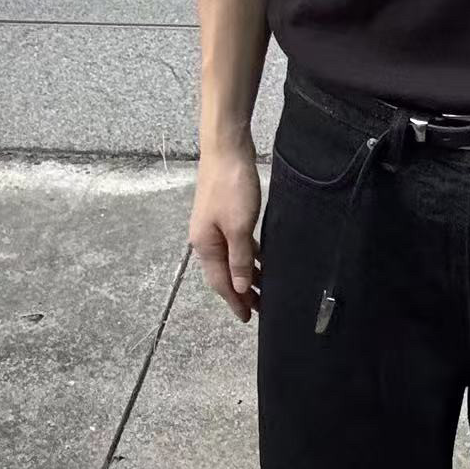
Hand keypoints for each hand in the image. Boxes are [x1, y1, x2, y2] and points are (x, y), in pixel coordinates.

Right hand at [190, 143, 262, 322]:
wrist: (226, 150)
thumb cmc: (231, 187)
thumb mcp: (238, 227)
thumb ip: (239, 259)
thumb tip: (240, 288)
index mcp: (205, 245)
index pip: (221, 283)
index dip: (235, 301)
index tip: (247, 318)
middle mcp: (206, 239)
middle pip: (225, 274)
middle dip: (241, 292)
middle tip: (260, 310)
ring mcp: (214, 227)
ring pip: (232, 259)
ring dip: (247, 275)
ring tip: (264, 289)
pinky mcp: (225, 215)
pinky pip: (237, 244)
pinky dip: (249, 256)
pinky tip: (261, 260)